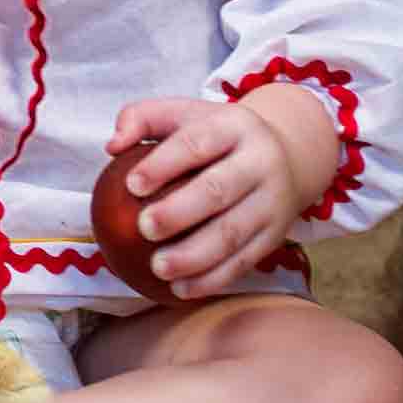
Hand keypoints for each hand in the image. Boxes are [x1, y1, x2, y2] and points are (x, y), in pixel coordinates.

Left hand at [104, 95, 309, 299]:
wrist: (289, 155)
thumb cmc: (218, 136)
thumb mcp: (185, 114)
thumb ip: (142, 119)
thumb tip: (112, 146)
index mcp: (233, 127)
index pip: (197, 143)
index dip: (164, 163)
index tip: (132, 184)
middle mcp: (260, 162)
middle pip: (219, 190)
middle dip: (180, 212)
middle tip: (143, 228)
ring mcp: (271, 201)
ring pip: (233, 232)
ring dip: (194, 256)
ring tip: (158, 268)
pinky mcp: (275, 235)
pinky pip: (244, 261)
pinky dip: (213, 279)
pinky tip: (181, 289)